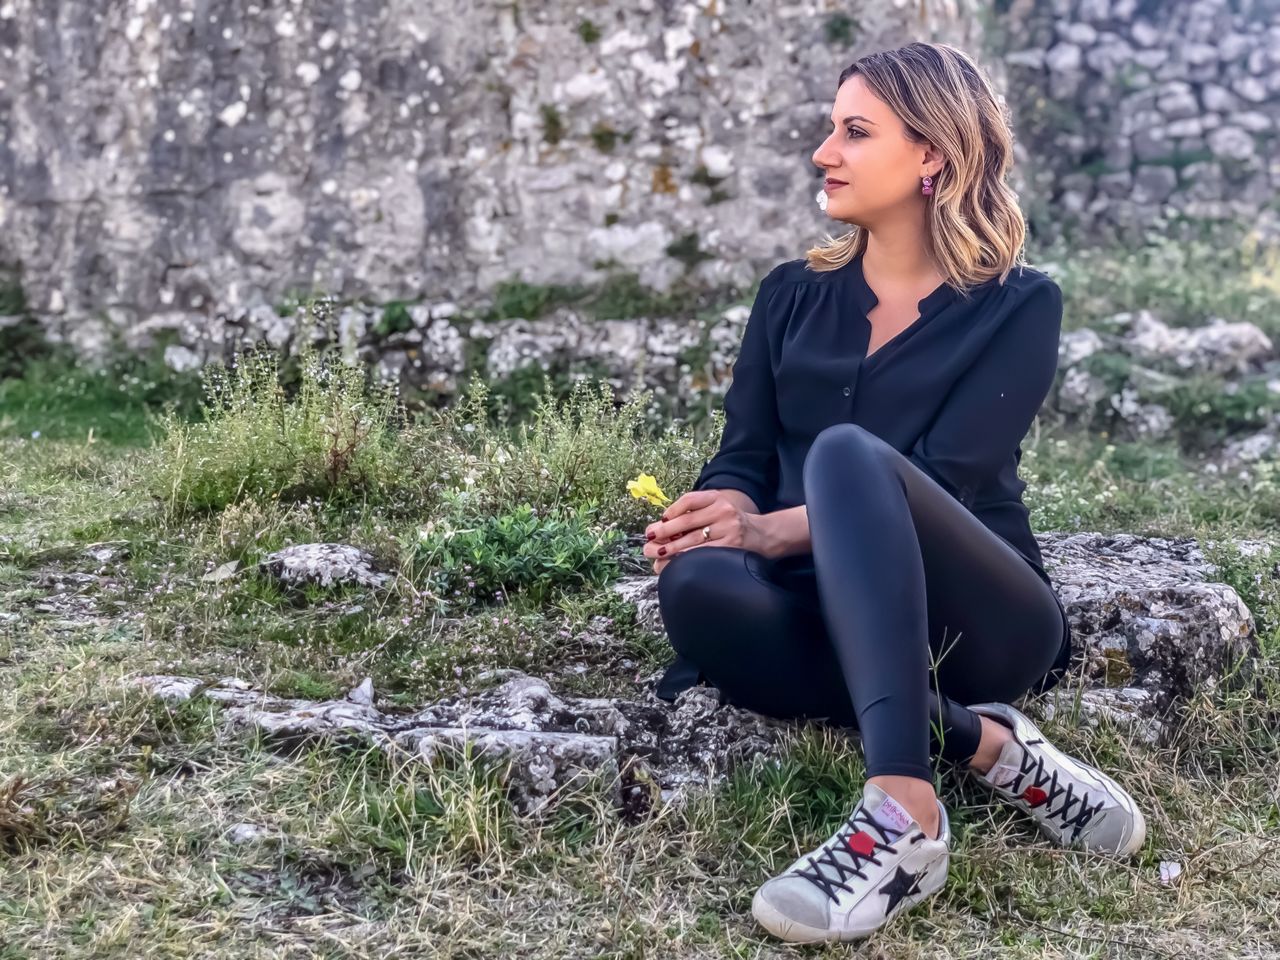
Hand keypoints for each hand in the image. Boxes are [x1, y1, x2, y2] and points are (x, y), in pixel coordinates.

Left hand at [643, 489, 768, 574]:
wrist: (761, 535)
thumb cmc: (731, 523)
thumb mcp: (716, 508)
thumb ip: (694, 512)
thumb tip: (661, 525)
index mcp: (717, 498)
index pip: (690, 500)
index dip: (672, 510)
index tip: (661, 520)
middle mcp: (723, 511)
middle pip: (687, 522)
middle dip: (664, 532)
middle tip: (650, 539)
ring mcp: (728, 530)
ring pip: (693, 540)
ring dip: (671, 548)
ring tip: (657, 553)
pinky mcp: (731, 547)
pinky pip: (703, 553)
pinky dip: (687, 558)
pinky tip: (676, 562)